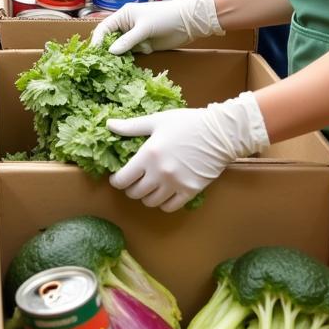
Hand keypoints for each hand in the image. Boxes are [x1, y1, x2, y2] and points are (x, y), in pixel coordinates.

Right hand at [90, 0, 223, 53]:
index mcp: (123, 15)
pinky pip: (133, 53)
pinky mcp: (144, 45)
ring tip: (121, 61)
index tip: (93, 53)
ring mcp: (135, 36)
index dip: (98, 40)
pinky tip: (142, 54)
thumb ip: (128, 40)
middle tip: (103, 62)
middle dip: (109, 50)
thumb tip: (110, 52)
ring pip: (122, 49)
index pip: (104, 28)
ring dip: (123, 55)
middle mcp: (126, 25)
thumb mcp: (144, 28)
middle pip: (110, 40)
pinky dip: (135, 56)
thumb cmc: (164, 17)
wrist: (187, 22)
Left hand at [108, 92, 268, 211]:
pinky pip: (170, 207)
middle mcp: (159, 173)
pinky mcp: (190, 191)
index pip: (123, 179)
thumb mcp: (157, 121)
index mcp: (148, 155)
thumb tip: (109, 125)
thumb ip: (131, 127)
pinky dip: (163, 203)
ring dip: (146, 197)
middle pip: (135, 193)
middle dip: (130, 189)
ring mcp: (175, 184)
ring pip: (151, 202)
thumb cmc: (186, 123)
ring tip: (148, 187)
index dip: (116, 181)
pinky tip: (163, 193)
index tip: (117, 178)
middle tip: (132, 181)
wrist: (219, 133)